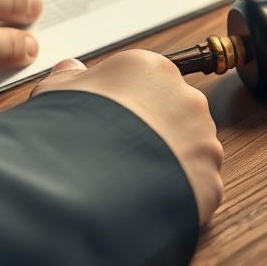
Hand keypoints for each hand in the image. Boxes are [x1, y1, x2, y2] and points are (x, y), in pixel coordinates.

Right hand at [31, 52, 223, 224]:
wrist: (92, 182)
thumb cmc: (76, 129)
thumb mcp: (56, 91)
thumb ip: (68, 77)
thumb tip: (70, 70)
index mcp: (150, 69)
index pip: (143, 79)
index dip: (121, 100)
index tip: (106, 117)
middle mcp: (185, 98)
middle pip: (171, 110)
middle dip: (150, 128)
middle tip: (119, 148)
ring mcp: (203, 140)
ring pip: (187, 148)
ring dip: (166, 159)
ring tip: (130, 177)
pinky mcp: (210, 179)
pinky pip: (193, 183)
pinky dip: (175, 190)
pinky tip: (145, 197)